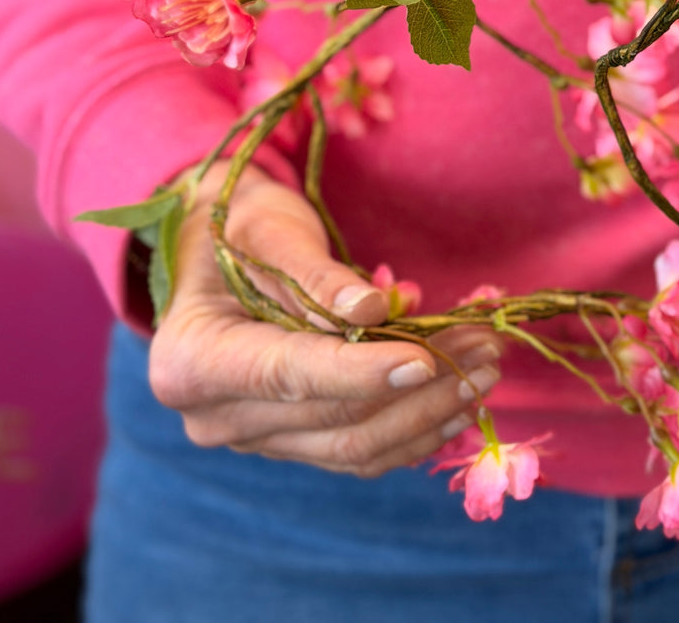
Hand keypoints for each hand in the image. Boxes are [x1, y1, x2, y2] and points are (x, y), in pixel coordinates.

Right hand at [149, 164, 500, 476]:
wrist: (215, 252)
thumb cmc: (241, 228)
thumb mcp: (271, 230)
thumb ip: (316, 275)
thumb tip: (373, 311)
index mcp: (191, 362)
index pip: (290, 375)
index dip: (361, 372)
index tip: (425, 358)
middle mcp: (215, 418)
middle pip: (334, 420)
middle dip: (419, 387)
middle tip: (484, 348)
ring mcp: (253, 438)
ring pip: (355, 446)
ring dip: (429, 412)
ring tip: (486, 369)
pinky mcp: (289, 443)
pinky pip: (356, 451)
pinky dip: (412, 431)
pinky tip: (460, 404)